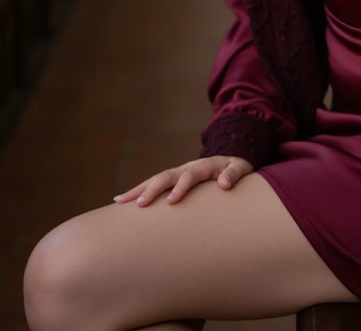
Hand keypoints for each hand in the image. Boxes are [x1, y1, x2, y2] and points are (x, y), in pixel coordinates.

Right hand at [112, 156, 254, 205]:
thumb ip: (233, 174)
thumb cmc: (236, 166)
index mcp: (203, 166)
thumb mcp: (241, 168)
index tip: (171, 202)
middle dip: (152, 190)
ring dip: (138, 189)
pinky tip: (122, 201)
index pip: (189, 176)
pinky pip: (154, 183)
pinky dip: (138, 190)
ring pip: (155, 179)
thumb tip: (224, 184)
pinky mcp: (173, 178)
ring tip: (119, 201)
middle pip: (166, 176)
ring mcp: (178, 172)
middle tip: (138, 205)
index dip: (180, 187)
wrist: (230, 157)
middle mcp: (186, 167)